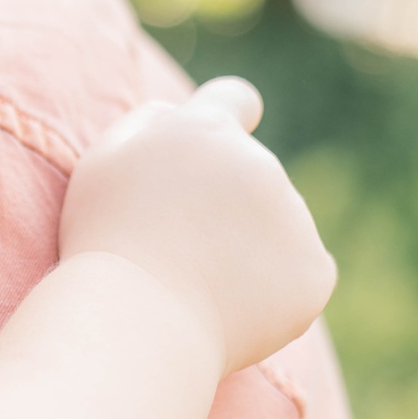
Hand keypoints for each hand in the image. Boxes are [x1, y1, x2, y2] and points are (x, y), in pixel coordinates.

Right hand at [58, 77, 335, 376]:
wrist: (139, 319)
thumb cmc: (107, 242)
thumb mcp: (104, 162)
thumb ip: (145, 124)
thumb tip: (178, 113)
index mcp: (206, 129)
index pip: (236, 99)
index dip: (233, 114)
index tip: (232, 131)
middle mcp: (259, 163)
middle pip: (248, 179)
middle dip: (223, 205)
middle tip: (176, 250)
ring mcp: (293, 217)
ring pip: (273, 228)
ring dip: (246, 247)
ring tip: (194, 285)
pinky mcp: (313, 271)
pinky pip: (297, 274)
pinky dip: (271, 291)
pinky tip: (228, 308)